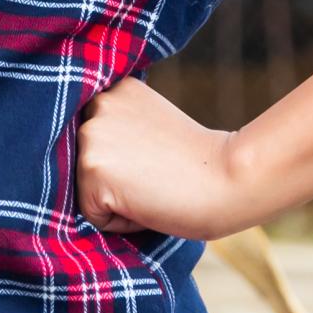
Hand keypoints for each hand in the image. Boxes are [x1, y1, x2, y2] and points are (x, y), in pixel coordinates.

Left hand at [73, 76, 253, 241]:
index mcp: (115, 91)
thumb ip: (121, 129)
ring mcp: (91, 135)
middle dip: (116, 179)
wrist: (227, 180)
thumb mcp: (154, 126)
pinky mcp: (91, 168)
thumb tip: (92, 160)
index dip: (124, 160)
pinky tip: (148, 202)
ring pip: (86, 190)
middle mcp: (98, 105)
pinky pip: (93, 215)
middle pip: (85, 165)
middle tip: (157, 174)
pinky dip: (119, 221)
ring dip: (115, 200)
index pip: (94, 141)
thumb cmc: (199, 165)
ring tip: (153, 187)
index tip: (153, 159)